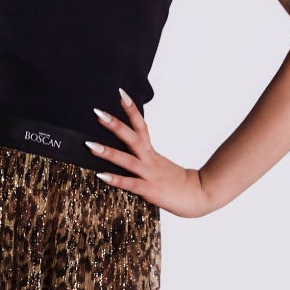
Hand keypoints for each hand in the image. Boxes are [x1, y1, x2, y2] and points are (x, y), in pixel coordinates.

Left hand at [85, 88, 214, 217]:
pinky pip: (130, 183)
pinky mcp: (149, 190)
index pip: (141, 126)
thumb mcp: (160, 165)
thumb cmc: (179, 183)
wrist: (200, 195)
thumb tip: (130, 154)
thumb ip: (145, 159)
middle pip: (131, 137)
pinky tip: (101, 175)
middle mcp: (149, 160)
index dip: (131, 110)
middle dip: (114, 124)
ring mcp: (149, 174)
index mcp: (152, 153)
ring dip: (107, 152)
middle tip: (98, 112)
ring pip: (126, 160)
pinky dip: (115, 179)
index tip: (121, 94)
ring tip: (90, 144)